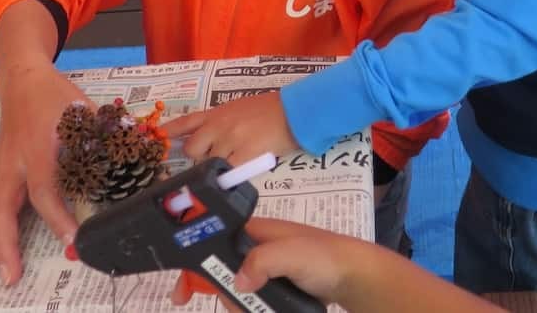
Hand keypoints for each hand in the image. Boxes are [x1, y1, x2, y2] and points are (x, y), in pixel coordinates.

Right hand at [0, 60, 87, 284]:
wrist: (23, 78)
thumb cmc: (57, 97)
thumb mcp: (86, 111)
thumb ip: (105, 136)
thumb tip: (133, 153)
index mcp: (39, 151)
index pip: (46, 192)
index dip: (58, 218)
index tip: (71, 242)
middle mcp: (14, 163)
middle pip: (4, 208)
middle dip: (5, 243)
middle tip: (10, 276)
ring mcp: (1, 166)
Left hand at [163, 92, 297, 163]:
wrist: (293, 111)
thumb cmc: (270, 109)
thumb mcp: (239, 109)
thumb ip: (221, 122)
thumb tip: (210, 140)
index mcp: (217, 113)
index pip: (187, 122)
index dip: (171, 131)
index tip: (159, 138)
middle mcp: (218, 125)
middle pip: (193, 149)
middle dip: (202, 156)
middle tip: (219, 156)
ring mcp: (229, 140)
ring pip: (211, 164)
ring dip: (221, 167)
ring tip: (239, 160)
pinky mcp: (243, 154)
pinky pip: (228, 173)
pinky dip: (230, 177)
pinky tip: (239, 173)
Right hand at [171, 218, 360, 308]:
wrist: (353, 276)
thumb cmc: (324, 257)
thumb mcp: (293, 254)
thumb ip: (263, 261)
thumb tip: (238, 280)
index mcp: (255, 232)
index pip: (213, 242)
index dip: (194, 265)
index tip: (182, 293)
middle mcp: (255, 248)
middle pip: (220, 272)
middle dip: (220, 292)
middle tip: (235, 307)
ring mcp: (265, 269)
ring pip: (234, 290)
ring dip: (237, 304)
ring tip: (253, 309)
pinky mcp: (274, 286)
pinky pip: (250, 299)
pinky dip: (248, 307)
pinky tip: (258, 310)